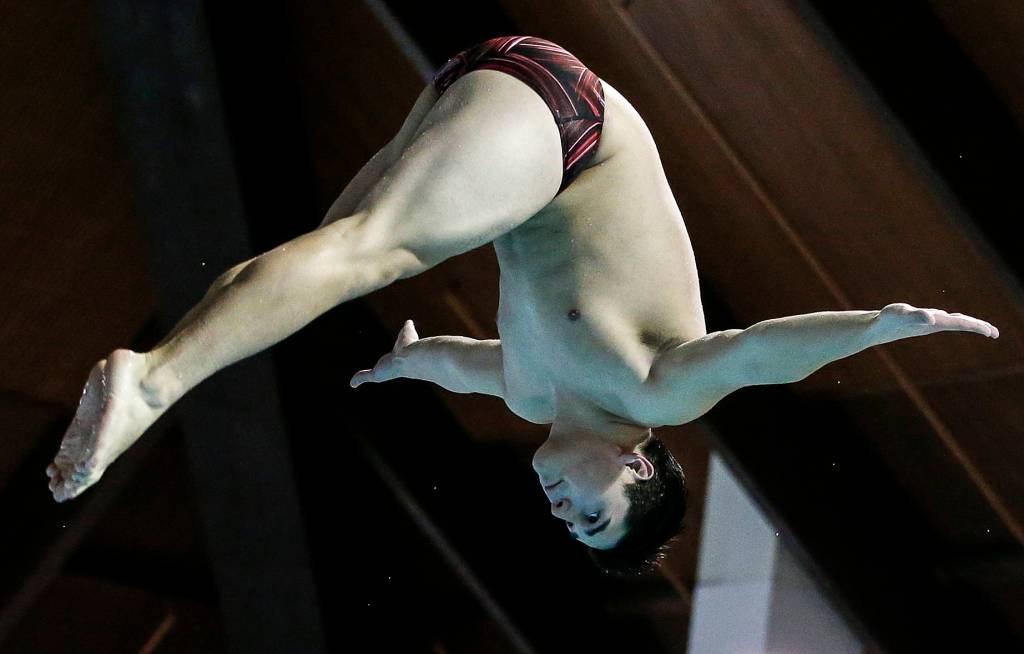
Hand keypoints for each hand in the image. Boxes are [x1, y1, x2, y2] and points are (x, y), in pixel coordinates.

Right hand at [350, 319, 418, 386]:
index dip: (389, 360)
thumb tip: (409, 322)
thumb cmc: (410, 344)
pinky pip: (364, 377)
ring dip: (362, 378)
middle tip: (371, 373)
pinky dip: (358, 380)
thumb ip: (407, 327)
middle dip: (376, 372)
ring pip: (371, 375)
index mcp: (397, 358)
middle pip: (381, 370)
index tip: (388, 360)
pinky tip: (352, 384)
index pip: (392, 359)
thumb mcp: (407, 332)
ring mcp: (382, 371)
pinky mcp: (376, 375)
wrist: (409, 357)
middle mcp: (390, 367)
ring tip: (355, 382)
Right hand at [878, 303, 998, 338]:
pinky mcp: (919, 320)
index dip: (975, 326)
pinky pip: (940, 319)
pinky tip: (947, 318)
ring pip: (951, 322)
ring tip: (978, 327)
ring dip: (965, 323)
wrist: (874, 329)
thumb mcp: (901, 314)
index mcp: (933, 323)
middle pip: (959, 324)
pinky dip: (950, 319)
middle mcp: (932, 324)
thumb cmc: (886, 320)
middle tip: (994, 333)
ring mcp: (926, 323)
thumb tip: (932, 318)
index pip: (959, 323)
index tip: (991, 332)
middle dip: (976, 327)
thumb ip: (916, 316)